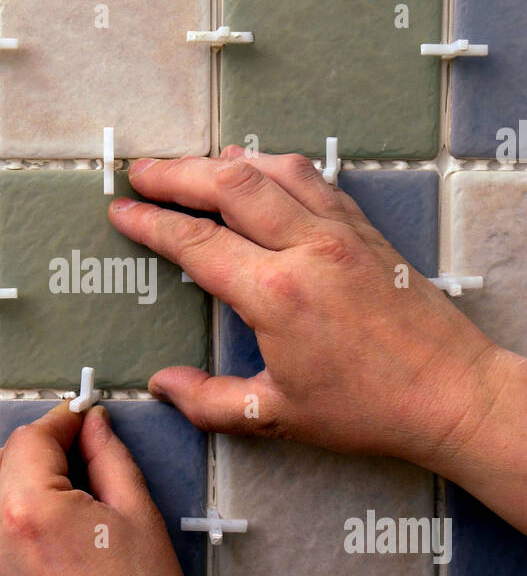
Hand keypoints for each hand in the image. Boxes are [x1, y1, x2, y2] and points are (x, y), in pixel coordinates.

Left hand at [0, 402, 200, 575]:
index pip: (31, 440)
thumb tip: (92, 426)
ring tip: (66, 497)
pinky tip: (54, 538)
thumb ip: (109, 461)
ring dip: (15, 483)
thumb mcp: (139, 520)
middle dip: (30, 448)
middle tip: (73, 454)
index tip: (82, 419)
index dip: (60, 422)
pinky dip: (11, 522)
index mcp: (31, 513)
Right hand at [109, 148, 511, 477]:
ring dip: (225, 160)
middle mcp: (308, 249)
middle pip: (228, 184)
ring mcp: (341, 232)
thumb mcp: (278, 415)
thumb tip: (163, 386)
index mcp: (277, 294)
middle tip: (141, 171)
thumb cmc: (370, 409)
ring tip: (193, 165)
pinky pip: (314, 179)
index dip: (151, 223)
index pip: (196, 242)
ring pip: (272, 170)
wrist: (453, 394)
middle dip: (176, 172)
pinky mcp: (366, 231)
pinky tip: (260, 170)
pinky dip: (276, 166)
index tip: (121, 211)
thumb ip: (211, 401)